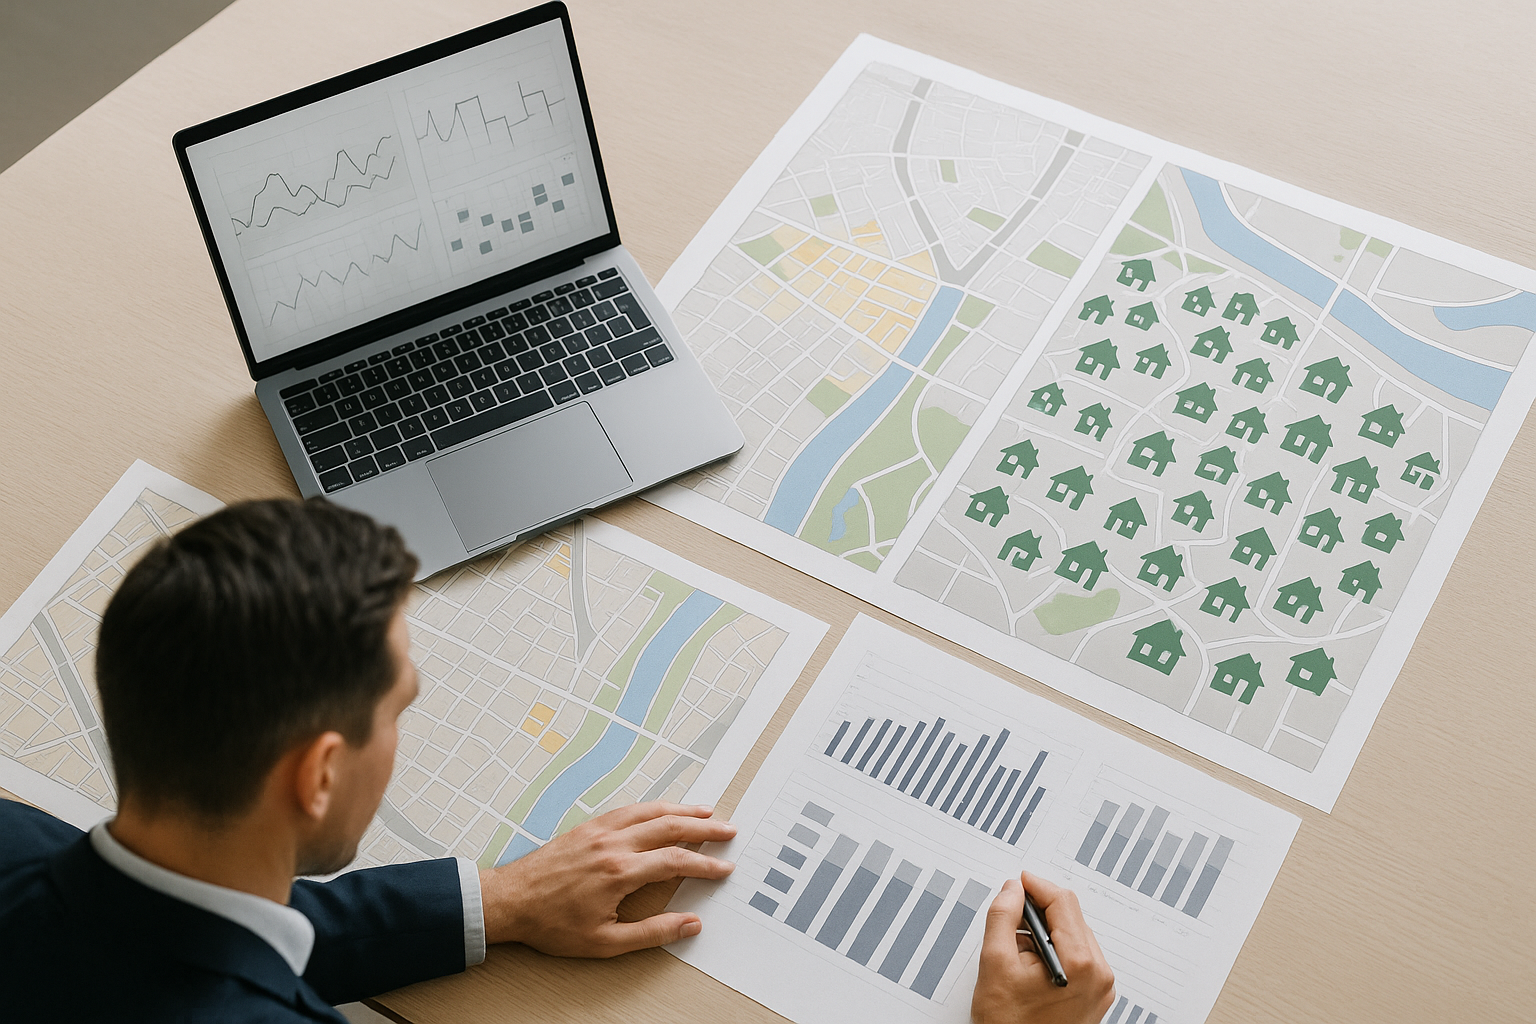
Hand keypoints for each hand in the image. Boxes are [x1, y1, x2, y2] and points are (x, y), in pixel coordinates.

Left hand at [479, 801, 735, 956]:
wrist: (510, 901)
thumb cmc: (552, 924)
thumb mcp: (605, 942)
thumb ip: (652, 933)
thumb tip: (689, 925)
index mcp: (620, 872)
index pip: (676, 861)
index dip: (705, 864)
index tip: (723, 868)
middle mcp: (613, 844)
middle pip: (669, 827)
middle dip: (704, 829)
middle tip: (728, 830)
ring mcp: (599, 832)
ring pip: (650, 811)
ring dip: (681, 810)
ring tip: (705, 813)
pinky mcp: (588, 827)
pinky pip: (628, 810)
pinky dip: (652, 806)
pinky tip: (661, 809)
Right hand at [972, 870, 1114, 1023]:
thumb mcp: (995, 962)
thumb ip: (1003, 916)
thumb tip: (1012, 890)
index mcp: (1081, 964)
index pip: (1063, 903)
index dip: (1036, 886)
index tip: (1018, 882)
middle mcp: (1099, 975)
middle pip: (1070, 917)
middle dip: (1039, 913)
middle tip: (1010, 920)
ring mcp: (1100, 988)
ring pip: (1073, 935)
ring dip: (1045, 933)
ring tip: (1018, 955)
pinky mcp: (1095, 995)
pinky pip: (1077, 956)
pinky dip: (1053, 951)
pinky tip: (1031, 967)